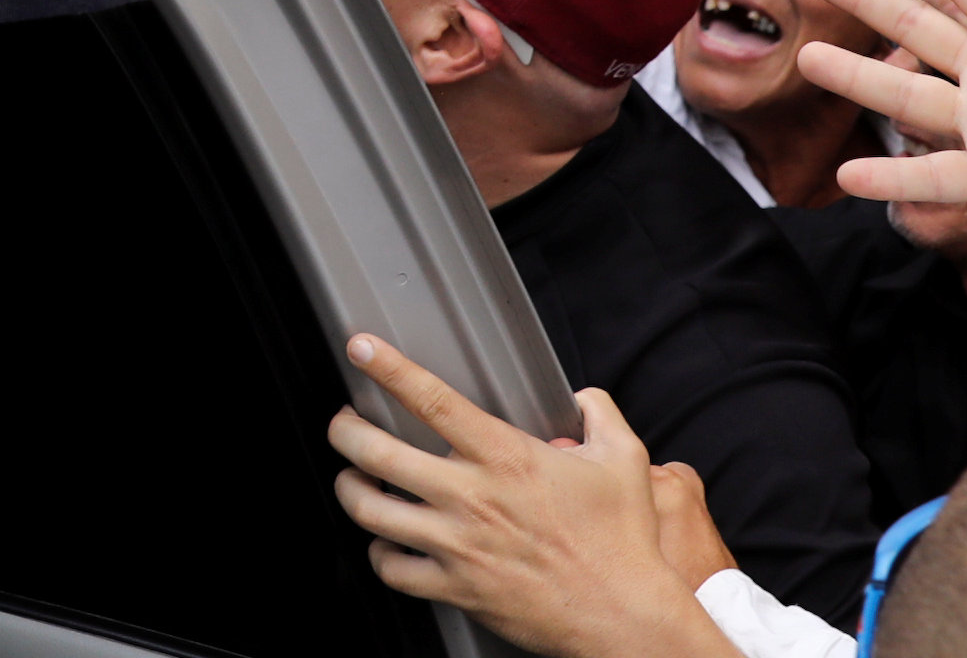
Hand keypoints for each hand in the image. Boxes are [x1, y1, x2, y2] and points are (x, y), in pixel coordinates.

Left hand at [328, 336, 723, 657]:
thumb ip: (599, 413)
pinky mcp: (456, 590)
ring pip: (373, 512)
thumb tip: (584, 397)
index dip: (389, 368)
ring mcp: (458, 547)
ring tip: (349, 478)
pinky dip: (379, 554)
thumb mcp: (624, 459)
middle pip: (380, 455)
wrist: (621, 618)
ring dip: (350, 489)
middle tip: (343, 423)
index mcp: (507, 458)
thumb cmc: (622, 543)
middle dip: (346, 431)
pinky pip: (393, 571)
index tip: (362, 349)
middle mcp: (472, 499)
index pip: (433, 400)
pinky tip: (384, 544)